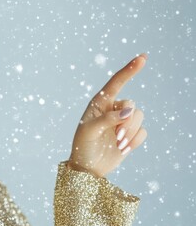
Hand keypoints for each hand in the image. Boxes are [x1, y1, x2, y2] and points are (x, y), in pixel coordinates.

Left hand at [68, 54, 147, 177]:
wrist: (87, 167)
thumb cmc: (83, 146)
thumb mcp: (89, 131)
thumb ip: (107, 119)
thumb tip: (129, 112)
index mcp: (99, 103)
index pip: (116, 82)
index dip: (129, 70)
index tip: (143, 57)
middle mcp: (113, 109)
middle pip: (132, 105)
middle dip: (126, 122)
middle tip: (115, 137)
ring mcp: (122, 121)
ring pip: (139, 118)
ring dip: (130, 132)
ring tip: (118, 144)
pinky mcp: (131, 134)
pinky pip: (143, 132)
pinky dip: (135, 141)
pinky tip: (123, 148)